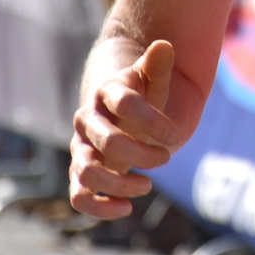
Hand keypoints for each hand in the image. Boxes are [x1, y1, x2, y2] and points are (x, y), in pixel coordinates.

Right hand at [69, 40, 180, 218]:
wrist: (120, 109)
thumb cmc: (142, 93)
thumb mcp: (152, 78)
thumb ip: (157, 65)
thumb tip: (163, 45)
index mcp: (108, 92)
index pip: (126, 104)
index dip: (152, 121)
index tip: (176, 137)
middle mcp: (89, 120)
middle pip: (108, 142)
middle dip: (141, 153)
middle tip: (166, 157)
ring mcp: (82, 148)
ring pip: (87, 172)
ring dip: (119, 184)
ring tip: (147, 184)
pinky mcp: (82, 172)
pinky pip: (78, 195)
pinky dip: (98, 207)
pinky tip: (126, 209)